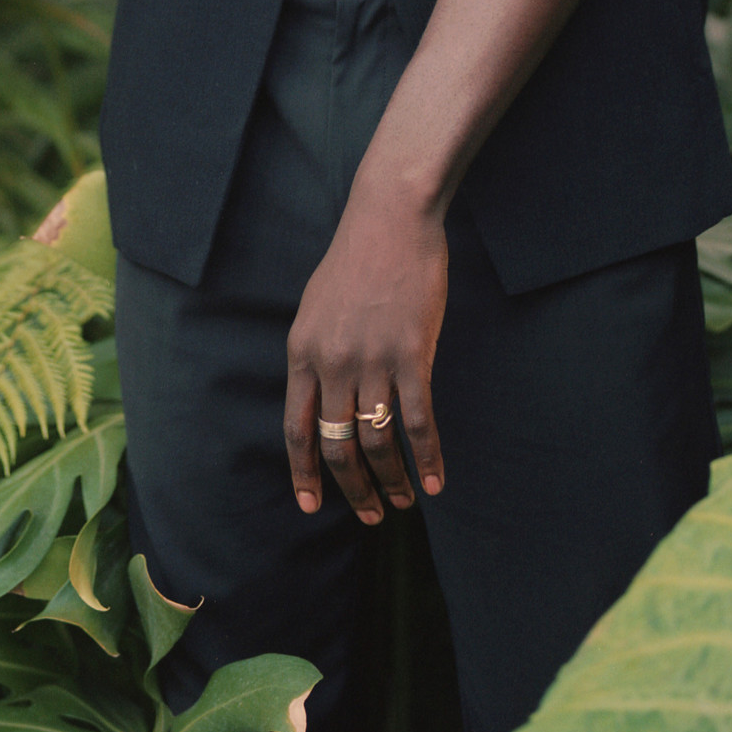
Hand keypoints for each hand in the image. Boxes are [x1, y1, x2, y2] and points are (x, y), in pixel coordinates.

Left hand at [283, 187, 448, 524]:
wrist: (390, 218)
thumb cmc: (355, 258)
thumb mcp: (316, 307)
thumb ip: (315, 355)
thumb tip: (320, 399)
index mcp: (302, 353)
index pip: (296, 430)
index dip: (305, 473)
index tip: (311, 505)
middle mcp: (333, 364)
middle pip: (337, 446)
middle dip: (353, 489)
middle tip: (371, 514)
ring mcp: (373, 361)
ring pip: (378, 442)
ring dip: (392, 481)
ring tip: (404, 501)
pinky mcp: (413, 354)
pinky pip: (418, 421)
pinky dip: (427, 458)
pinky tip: (435, 481)